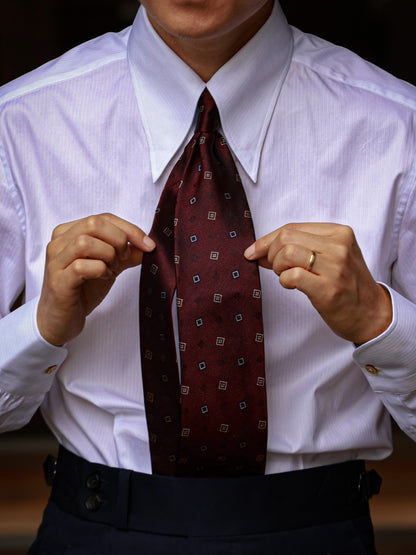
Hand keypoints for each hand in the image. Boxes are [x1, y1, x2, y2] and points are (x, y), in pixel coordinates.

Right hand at [37, 213, 154, 345]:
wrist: (61, 320)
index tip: (148, 244)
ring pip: (85, 242)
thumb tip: (148, 245)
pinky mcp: (58, 281)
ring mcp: (56, 261)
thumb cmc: (82, 290)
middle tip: (124, 258)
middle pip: (93, 224)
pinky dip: (100, 270)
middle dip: (118, 239)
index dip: (129, 229)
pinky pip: (81, 266)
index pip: (103, 218)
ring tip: (112, 269)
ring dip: (108, 255)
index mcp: (69, 232)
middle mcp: (59, 243)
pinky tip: (103, 277)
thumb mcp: (109, 266)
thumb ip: (126, 254)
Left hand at [244, 223, 391, 343]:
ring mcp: (335, 267)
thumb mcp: (330, 257)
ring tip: (287, 277)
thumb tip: (258, 251)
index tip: (253, 252)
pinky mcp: (328, 289)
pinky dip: (284, 281)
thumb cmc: (346, 286)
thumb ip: (299, 248)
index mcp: (339, 233)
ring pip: (286, 253)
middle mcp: (338, 246)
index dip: (267, 240)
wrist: (371, 314)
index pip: (292, 227)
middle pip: (286, 238)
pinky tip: (293, 286)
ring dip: (278, 268)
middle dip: (272, 254)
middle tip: (278, 269)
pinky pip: (291, 276)